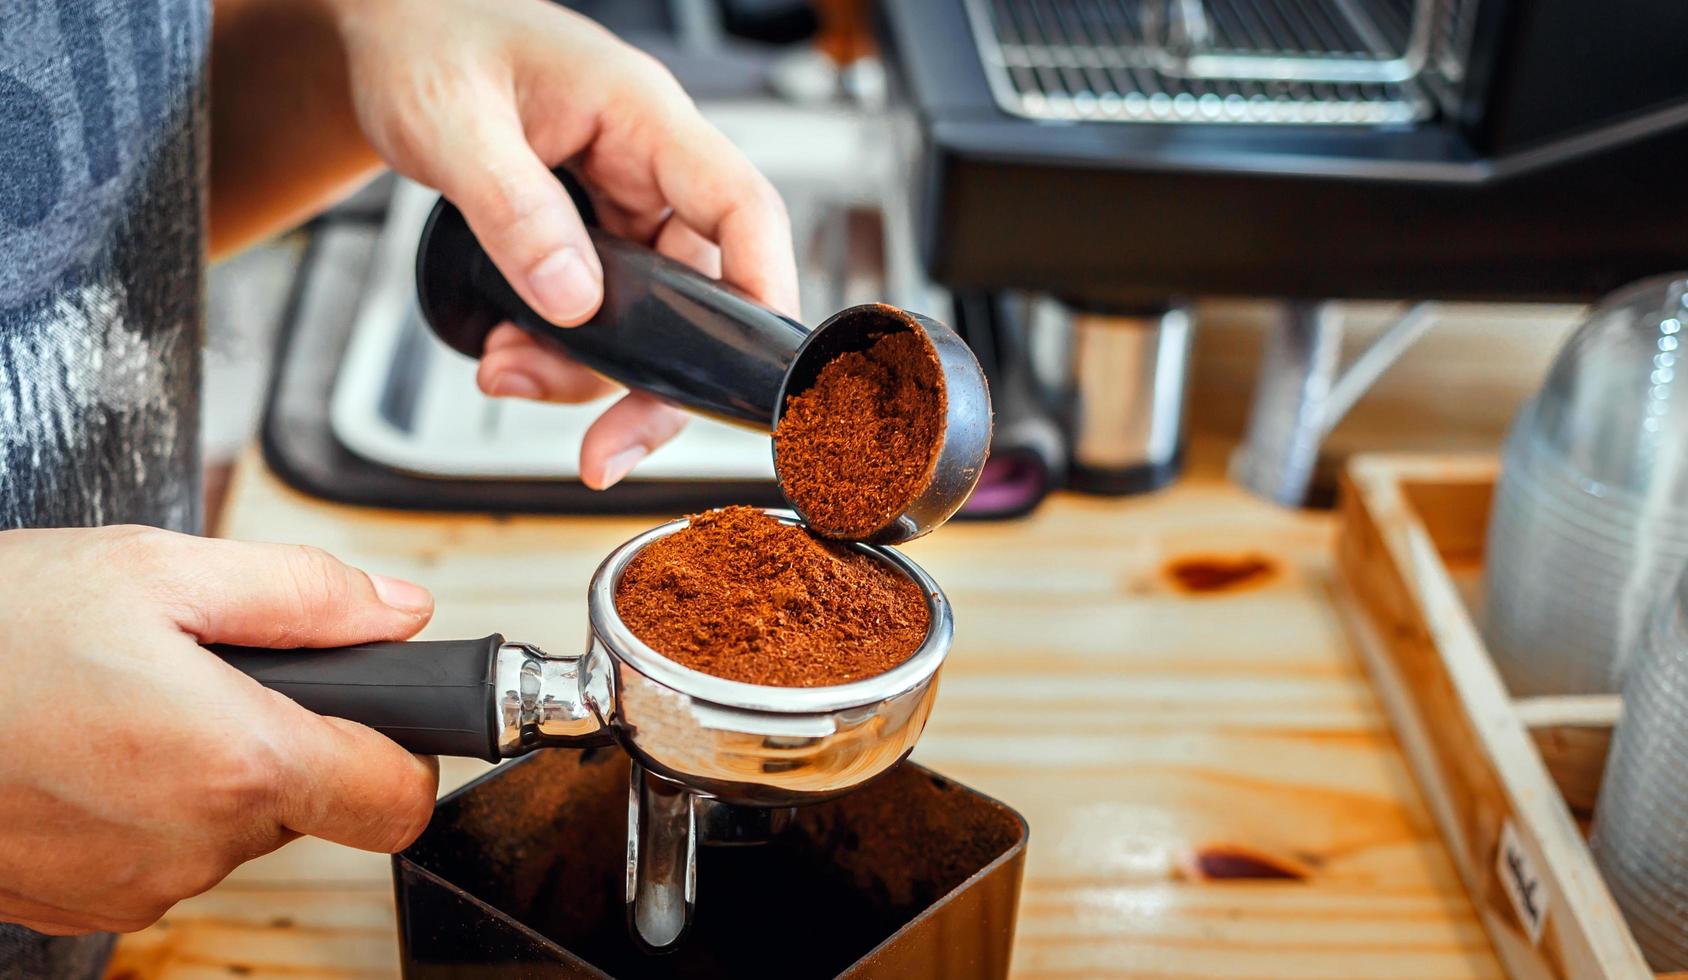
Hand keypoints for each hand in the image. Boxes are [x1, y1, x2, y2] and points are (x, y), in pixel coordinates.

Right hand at [0, 526, 439, 933]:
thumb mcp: (155, 571)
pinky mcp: (83, 904)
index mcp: (235, 762)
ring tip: (127, 702)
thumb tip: (398, 613)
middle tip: (205, 673)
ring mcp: (134, 886)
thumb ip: (303, 592)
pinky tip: (88, 747)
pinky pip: (160, 853)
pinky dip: (146, 804)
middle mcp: (194, 844)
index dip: (404, 750)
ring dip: (208, 769)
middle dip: (283, 736)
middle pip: (311, 803)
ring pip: (233, 828)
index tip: (383, 713)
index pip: (397, 801)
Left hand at [333, 0, 799, 488]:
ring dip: (582, 370)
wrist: (391, 34)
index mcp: (642, 117)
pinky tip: (506, 351)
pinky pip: (601, 314)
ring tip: (505, 369)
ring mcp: (624, 205)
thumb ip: (512, 211)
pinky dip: (557, 350)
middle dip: (652, 380)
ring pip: (646, 319)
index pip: (740, 207)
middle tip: (607, 449)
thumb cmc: (426, 43)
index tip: (752, 371)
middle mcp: (648, 168)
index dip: (764, 290)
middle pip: (701, 292)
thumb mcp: (451, 122)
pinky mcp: (593, 237)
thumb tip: (573, 302)